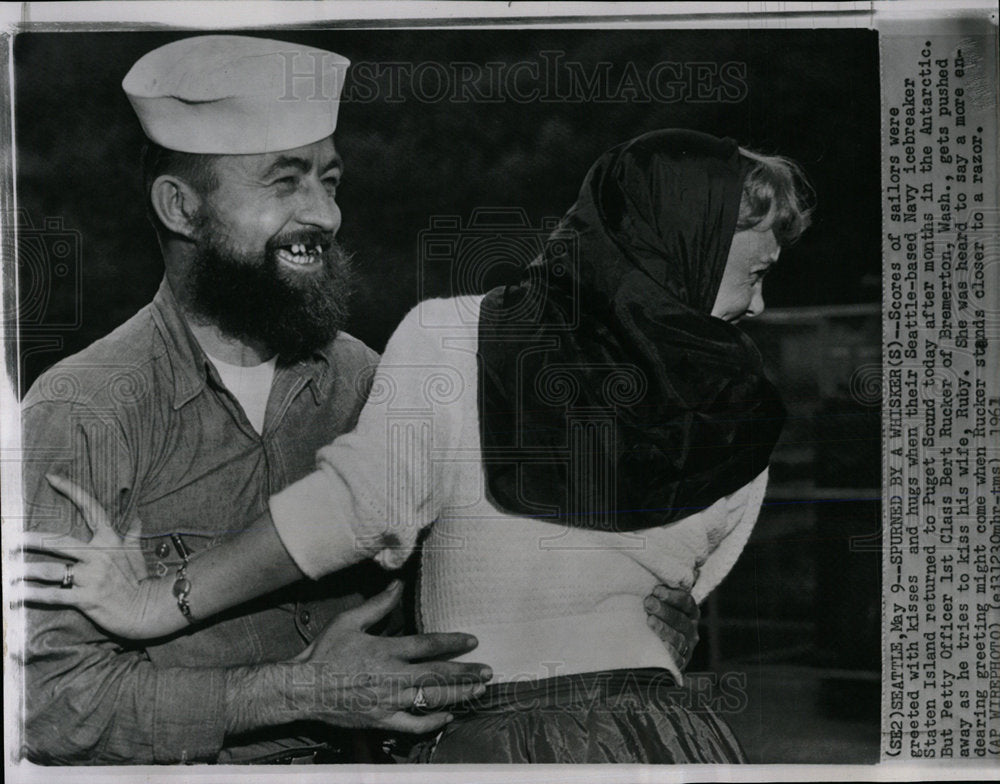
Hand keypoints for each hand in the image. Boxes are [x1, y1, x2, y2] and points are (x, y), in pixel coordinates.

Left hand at [17, 474, 178, 638]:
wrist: (147, 609)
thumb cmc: (140, 581)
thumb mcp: (136, 555)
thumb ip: (132, 536)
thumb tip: (137, 519)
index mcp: (109, 540)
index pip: (91, 508)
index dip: (72, 490)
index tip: (52, 478)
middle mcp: (98, 555)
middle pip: (58, 542)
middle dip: (31, 541)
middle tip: (11, 541)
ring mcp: (91, 577)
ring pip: (50, 571)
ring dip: (26, 572)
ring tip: (8, 572)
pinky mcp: (85, 598)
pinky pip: (53, 596)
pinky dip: (33, 596)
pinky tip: (17, 596)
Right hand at [229, 582, 492, 734]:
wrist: (303, 689)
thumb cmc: (326, 652)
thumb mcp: (350, 621)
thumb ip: (378, 605)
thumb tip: (398, 584)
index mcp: (386, 651)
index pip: (428, 645)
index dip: (453, 643)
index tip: (472, 641)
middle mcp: (392, 677)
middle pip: (437, 675)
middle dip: (466, 673)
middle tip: (487, 671)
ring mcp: (388, 702)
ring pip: (431, 700)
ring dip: (458, 695)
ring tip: (478, 691)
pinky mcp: (381, 721)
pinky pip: (412, 726)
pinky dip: (432, 722)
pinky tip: (447, 716)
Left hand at [644, 585, 699, 669]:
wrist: (648, 650)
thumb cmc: (650, 618)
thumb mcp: (656, 604)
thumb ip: (655, 594)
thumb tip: (642, 572)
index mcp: (689, 612)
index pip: (686, 601)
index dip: (673, 595)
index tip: (656, 590)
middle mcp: (690, 629)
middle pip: (681, 619)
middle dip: (665, 610)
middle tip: (648, 603)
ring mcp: (686, 647)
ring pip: (678, 638)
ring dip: (664, 628)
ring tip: (650, 621)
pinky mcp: (679, 663)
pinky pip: (676, 658)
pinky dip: (669, 651)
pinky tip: (660, 644)